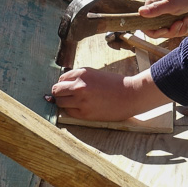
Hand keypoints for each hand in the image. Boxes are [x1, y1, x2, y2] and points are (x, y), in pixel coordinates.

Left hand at [51, 66, 170, 121]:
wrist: (131, 95)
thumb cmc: (115, 84)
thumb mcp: (96, 74)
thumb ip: (80, 78)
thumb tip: (64, 85)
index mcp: (82, 73)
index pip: (61, 78)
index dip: (65, 84)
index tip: (69, 88)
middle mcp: (79, 86)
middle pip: (56, 90)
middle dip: (60, 93)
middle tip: (68, 96)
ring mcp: (81, 100)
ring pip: (59, 102)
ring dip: (64, 102)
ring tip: (75, 102)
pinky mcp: (84, 113)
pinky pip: (68, 112)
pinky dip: (72, 110)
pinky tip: (82, 108)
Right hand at [138, 0, 187, 36]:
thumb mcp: (171, 3)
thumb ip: (156, 9)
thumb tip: (140, 12)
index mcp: (152, 7)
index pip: (147, 28)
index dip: (156, 32)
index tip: (166, 30)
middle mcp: (158, 13)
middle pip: (161, 32)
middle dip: (173, 30)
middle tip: (181, 21)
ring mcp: (168, 17)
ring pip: (172, 33)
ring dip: (182, 28)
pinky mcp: (177, 19)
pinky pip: (180, 31)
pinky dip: (187, 28)